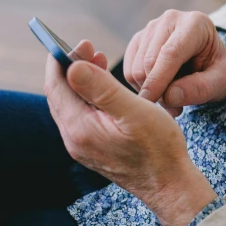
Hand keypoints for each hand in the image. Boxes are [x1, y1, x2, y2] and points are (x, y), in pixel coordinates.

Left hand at [44, 41, 216, 225]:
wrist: (169, 184)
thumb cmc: (158, 147)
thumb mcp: (133, 111)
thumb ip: (101, 88)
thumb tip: (72, 66)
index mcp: (79, 128)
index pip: (56, 86)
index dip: (63, 59)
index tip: (81, 42)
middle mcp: (74, 139)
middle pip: (60, 94)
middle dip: (71, 67)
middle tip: (90, 47)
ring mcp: (82, 146)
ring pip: (70, 104)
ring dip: (80, 80)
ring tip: (98, 61)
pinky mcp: (92, 148)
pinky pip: (80, 115)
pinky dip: (88, 96)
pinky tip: (104, 88)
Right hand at [123, 10, 225, 116]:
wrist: (207, 58)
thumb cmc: (216, 69)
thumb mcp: (223, 81)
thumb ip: (202, 88)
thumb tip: (170, 96)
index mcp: (195, 23)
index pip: (170, 53)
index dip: (159, 79)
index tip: (151, 103)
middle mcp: (170, 20)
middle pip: (149, 61)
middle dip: (158, 90)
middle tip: (176, 107)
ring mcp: (151, 27)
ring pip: (136, 68)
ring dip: (150, 90)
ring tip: (172, 97)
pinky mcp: (138, 39)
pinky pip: (128, 70)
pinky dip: (140, 86)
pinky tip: (160, 88)